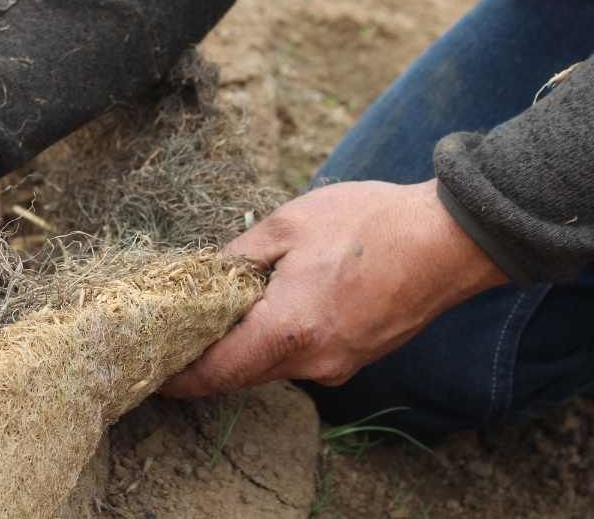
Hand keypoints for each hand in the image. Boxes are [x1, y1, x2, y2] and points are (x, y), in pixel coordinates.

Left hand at [161, 180, 507, 396]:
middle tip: (174, 334)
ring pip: (272, 367)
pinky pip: (304, 358)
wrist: (450, 239)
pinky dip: (278, 341)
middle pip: (240, 374)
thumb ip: (237, 256)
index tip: (150, 370)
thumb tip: (205, 274)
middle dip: (206, 359)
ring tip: (219, 312)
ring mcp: (339, 365)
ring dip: (244, 347)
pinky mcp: (358, 357)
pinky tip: (271, 308)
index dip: (178, 377)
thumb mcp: (287, 226)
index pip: (215, 372)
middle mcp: (312, 362)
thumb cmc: (368, 225)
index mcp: (287, 331)